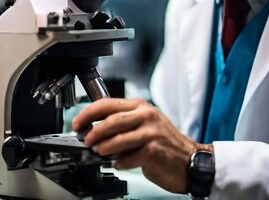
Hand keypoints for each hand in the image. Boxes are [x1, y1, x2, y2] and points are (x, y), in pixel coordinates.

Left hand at [72, 98, 211, 193]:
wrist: (191, 162)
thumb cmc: (166, 144)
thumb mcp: (146, 125)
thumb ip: (124, 125)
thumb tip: (96, 131)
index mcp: (141, 107)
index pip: (108, 104)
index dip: (88, 113)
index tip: (77, 123)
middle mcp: (147, 116)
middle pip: (112, 120)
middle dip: (94, 131)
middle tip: (86, 140)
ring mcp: (152, 132)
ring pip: (119, 138)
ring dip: (104, 147)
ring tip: (98, 152)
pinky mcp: (154, 150)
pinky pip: (130, 157)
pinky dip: (120, 162)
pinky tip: (118, 164)